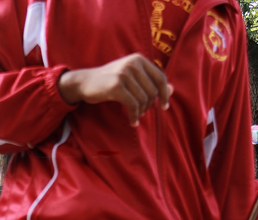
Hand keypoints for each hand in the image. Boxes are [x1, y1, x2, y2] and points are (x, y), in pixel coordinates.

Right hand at [57, 53, 172, 126]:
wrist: (84, 82)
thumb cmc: (109, 81)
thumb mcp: (131, 78)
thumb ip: (150, 82)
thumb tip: (173, 90)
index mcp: (138, 59)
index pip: (160, 78)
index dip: (164, 94)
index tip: (163, 107)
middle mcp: (132, 64)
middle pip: (152, 91)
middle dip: (149, 106)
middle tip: (142, 113)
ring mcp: (124, 74)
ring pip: (143, 99)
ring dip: (141, 112)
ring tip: (135, 116)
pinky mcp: (116, 86)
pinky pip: (133, 105)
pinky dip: (134, 116)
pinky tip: (132, 122)